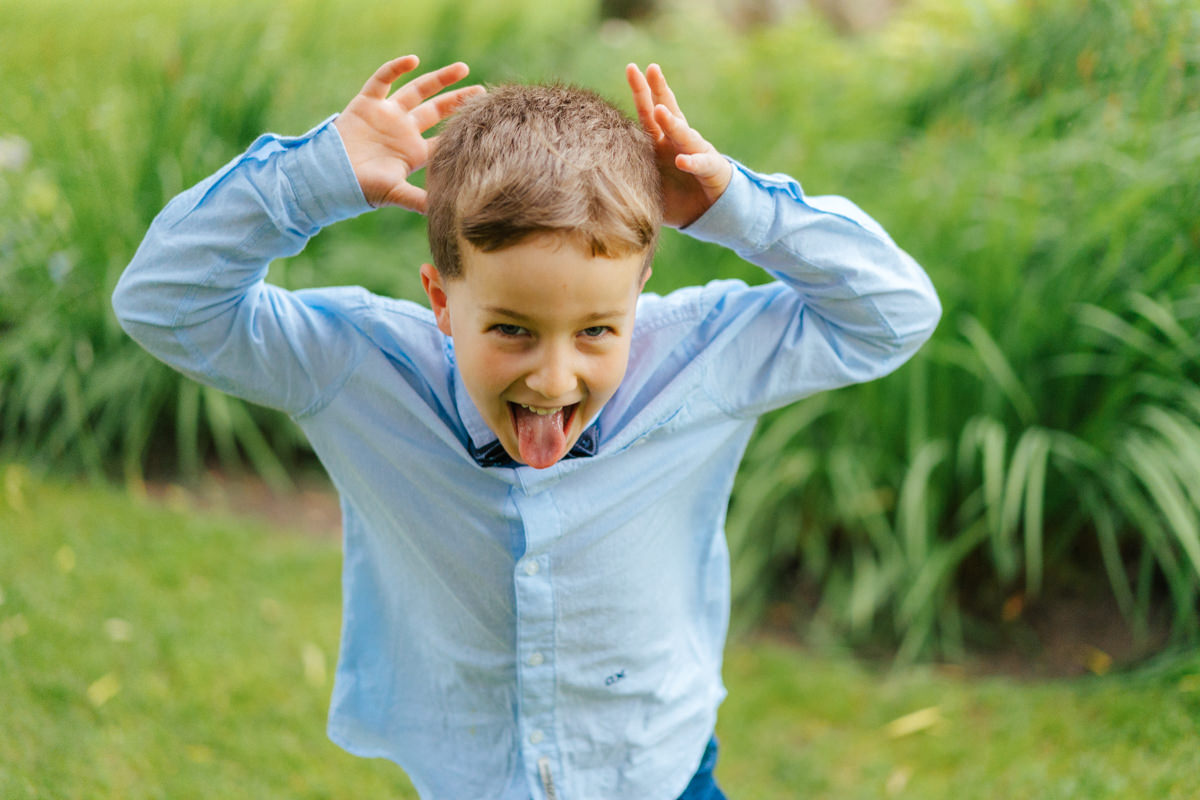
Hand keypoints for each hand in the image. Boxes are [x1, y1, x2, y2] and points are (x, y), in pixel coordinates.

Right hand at [334, 56, 483, 211]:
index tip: (487, 119)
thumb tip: (446, 212)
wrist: (329, 177)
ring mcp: (386, 115)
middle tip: (481, 91)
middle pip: (437, 111)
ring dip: (439, 79)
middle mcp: (403, 131)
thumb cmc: (363, 189)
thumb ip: (420, 200)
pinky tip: (413, 60)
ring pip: (416, 91)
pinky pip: (382, 80)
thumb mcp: (396, 193)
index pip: (445, 138)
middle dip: (458, 101)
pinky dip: (395, 68)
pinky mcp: (366, 103)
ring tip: (463, 68)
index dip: (464, 128)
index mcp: (414, 152)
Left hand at [626, 63, 730, 227]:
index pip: (648, 114)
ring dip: (672, 124)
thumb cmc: (675, 198)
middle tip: (651, 68)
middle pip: (667, 112)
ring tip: (660, 112)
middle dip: (659, 90)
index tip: (631, 68)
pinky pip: (701, 164)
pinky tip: (681, 161)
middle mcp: (678, 142)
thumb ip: (628, 180)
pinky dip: (692, 162)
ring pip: (684, 134)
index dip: (641, 92)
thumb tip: (593, 182)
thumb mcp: (648, 187)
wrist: (709, 211)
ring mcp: (697, 152)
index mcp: (660, 143)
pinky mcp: (712, 169)